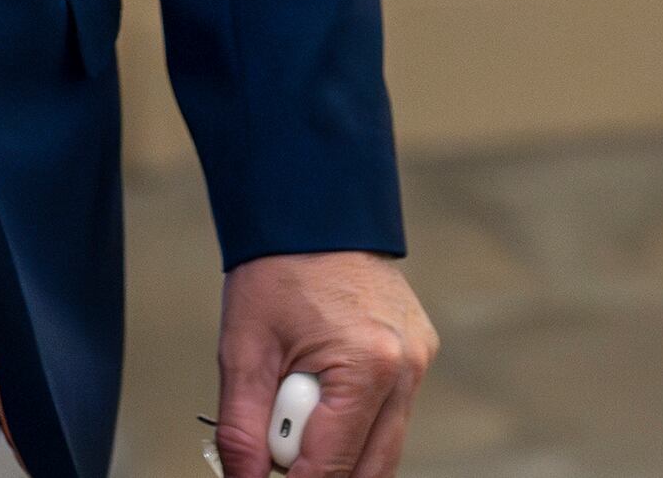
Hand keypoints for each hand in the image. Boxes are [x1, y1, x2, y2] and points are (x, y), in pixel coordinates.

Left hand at [212, 250, 432, 477]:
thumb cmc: (276, 270)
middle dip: (321, 471)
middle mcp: (406, 369)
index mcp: (367, 366)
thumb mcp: (243, 351)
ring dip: (336, 447)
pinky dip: (353, 418)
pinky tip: (319, 386)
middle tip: (278, 451)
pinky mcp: (420, 355)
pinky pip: (389, 414)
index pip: (333, 467)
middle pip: (370, 470)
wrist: (312, 210)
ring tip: (294, 403)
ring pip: (382, 446)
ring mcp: (420, 362)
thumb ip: (242, 429)